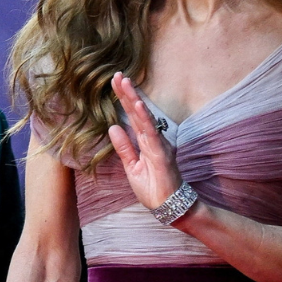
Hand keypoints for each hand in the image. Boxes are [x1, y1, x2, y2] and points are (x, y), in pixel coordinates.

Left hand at [105, 73, 181, 212]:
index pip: (132, 117)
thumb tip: (113, 127)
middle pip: (137, 112)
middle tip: (116, 74)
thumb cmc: (154, 188)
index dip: (123, 100)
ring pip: (144, 118)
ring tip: (124, 83)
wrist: (168, 206)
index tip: (114, 83)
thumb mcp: (132, 167)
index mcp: (145, 142)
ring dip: (134, 100)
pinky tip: (138, 105)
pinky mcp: (161, 154)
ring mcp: (158, 145)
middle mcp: (153, 139)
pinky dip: (145, 119)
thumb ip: (124, 147)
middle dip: (127, 93)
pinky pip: (152, 134)